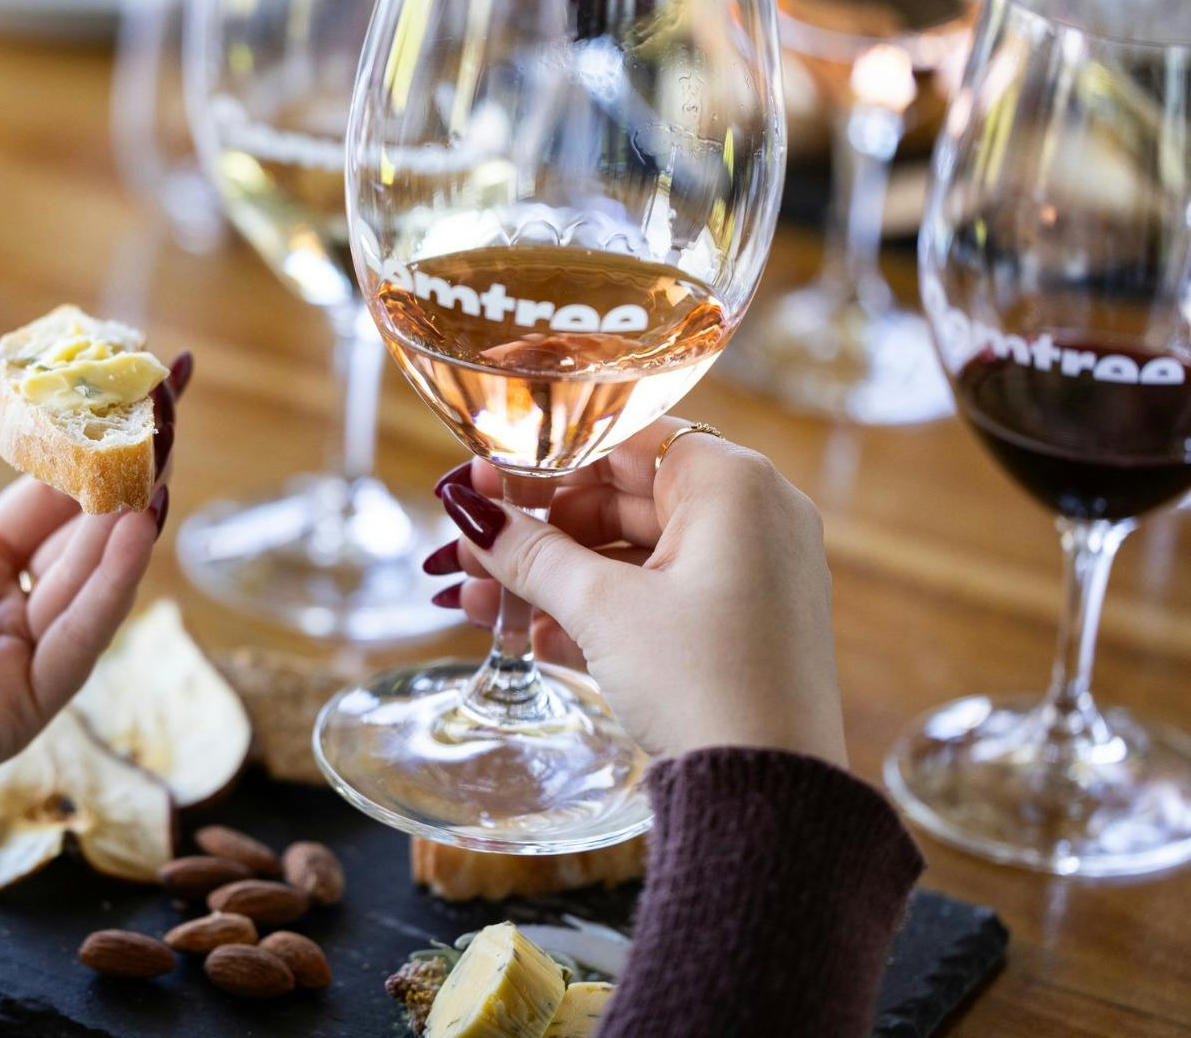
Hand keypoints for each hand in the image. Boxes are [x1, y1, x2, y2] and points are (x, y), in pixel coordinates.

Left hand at [0, 331, 192, 827]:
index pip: (48, 495)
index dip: (86, 445)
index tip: (125, 390)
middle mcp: (5, 604)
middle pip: (84, 535)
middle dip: (126, 479)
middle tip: (166, 415)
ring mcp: (19, 656)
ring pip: (90, 583)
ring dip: (130, 526)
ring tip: (158, 465)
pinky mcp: (24, 707)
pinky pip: (79, 641)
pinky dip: (111, 588)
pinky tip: (136, 533)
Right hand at [424, 418, 845, 766]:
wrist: (768, 797)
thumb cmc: (703, 682)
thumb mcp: (603, 609)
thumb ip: (530, 551)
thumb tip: (470, 508)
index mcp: (733, 484)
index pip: (622, 442)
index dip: (543, 462)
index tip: (482, 483)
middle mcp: (754, 514)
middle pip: (622, 496)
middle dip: (538, 532)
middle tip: (471, 552)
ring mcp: (752, 571)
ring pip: (633, 552)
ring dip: (556, 578)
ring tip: (482, 604)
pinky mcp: (742, 622)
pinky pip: (658, 594)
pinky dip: (600, 609)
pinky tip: (534, 637)